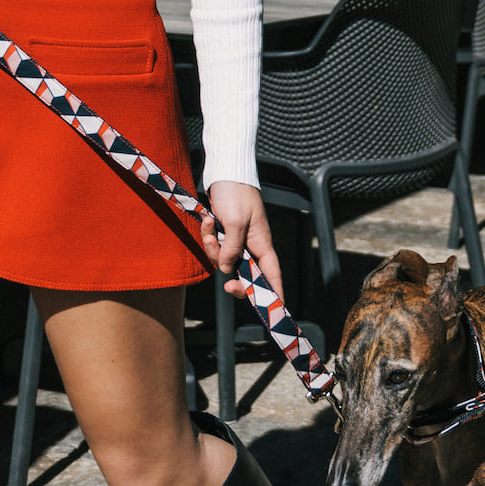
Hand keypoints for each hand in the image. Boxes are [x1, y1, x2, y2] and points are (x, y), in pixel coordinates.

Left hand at [200, 181, 284, 301]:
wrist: (224, 173)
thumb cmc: (236, 194)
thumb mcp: (235, 222)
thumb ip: (231, 248)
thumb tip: (226, 269)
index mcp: (262, 245)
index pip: (272, 276)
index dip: (275, 294)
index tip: (277, 312)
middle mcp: (251, 247)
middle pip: (246, 276)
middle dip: (235, 281)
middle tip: (228, 287)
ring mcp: (237, 241)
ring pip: (225, 261)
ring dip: (213, 249)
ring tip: (209, 228)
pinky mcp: (224, 235)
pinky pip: (214, 247)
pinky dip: (208, 237)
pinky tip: (207, 220)